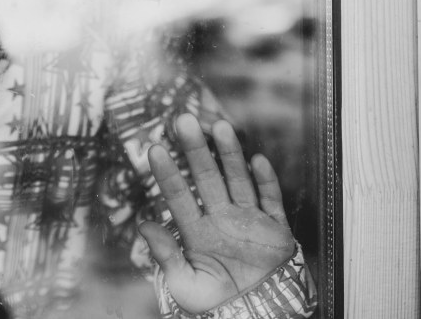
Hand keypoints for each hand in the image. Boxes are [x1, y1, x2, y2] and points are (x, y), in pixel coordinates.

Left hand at [142, 114, 296, 313]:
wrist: (257, 318)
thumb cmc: (217, 307)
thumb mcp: (184, 284)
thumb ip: (166, 255)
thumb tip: (143, 225)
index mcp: (197, 233)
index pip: (178, 196)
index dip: (167, 173)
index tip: (154, 148)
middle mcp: (222, 221)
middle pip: (206, 178)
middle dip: (196, 150)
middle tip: (183, 121)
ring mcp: (249, 222)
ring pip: (238, 181)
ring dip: (230, 155)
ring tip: (220, 127)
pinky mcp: (276, 232)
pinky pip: (272, 201)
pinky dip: (267, 181)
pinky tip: (258, 160)